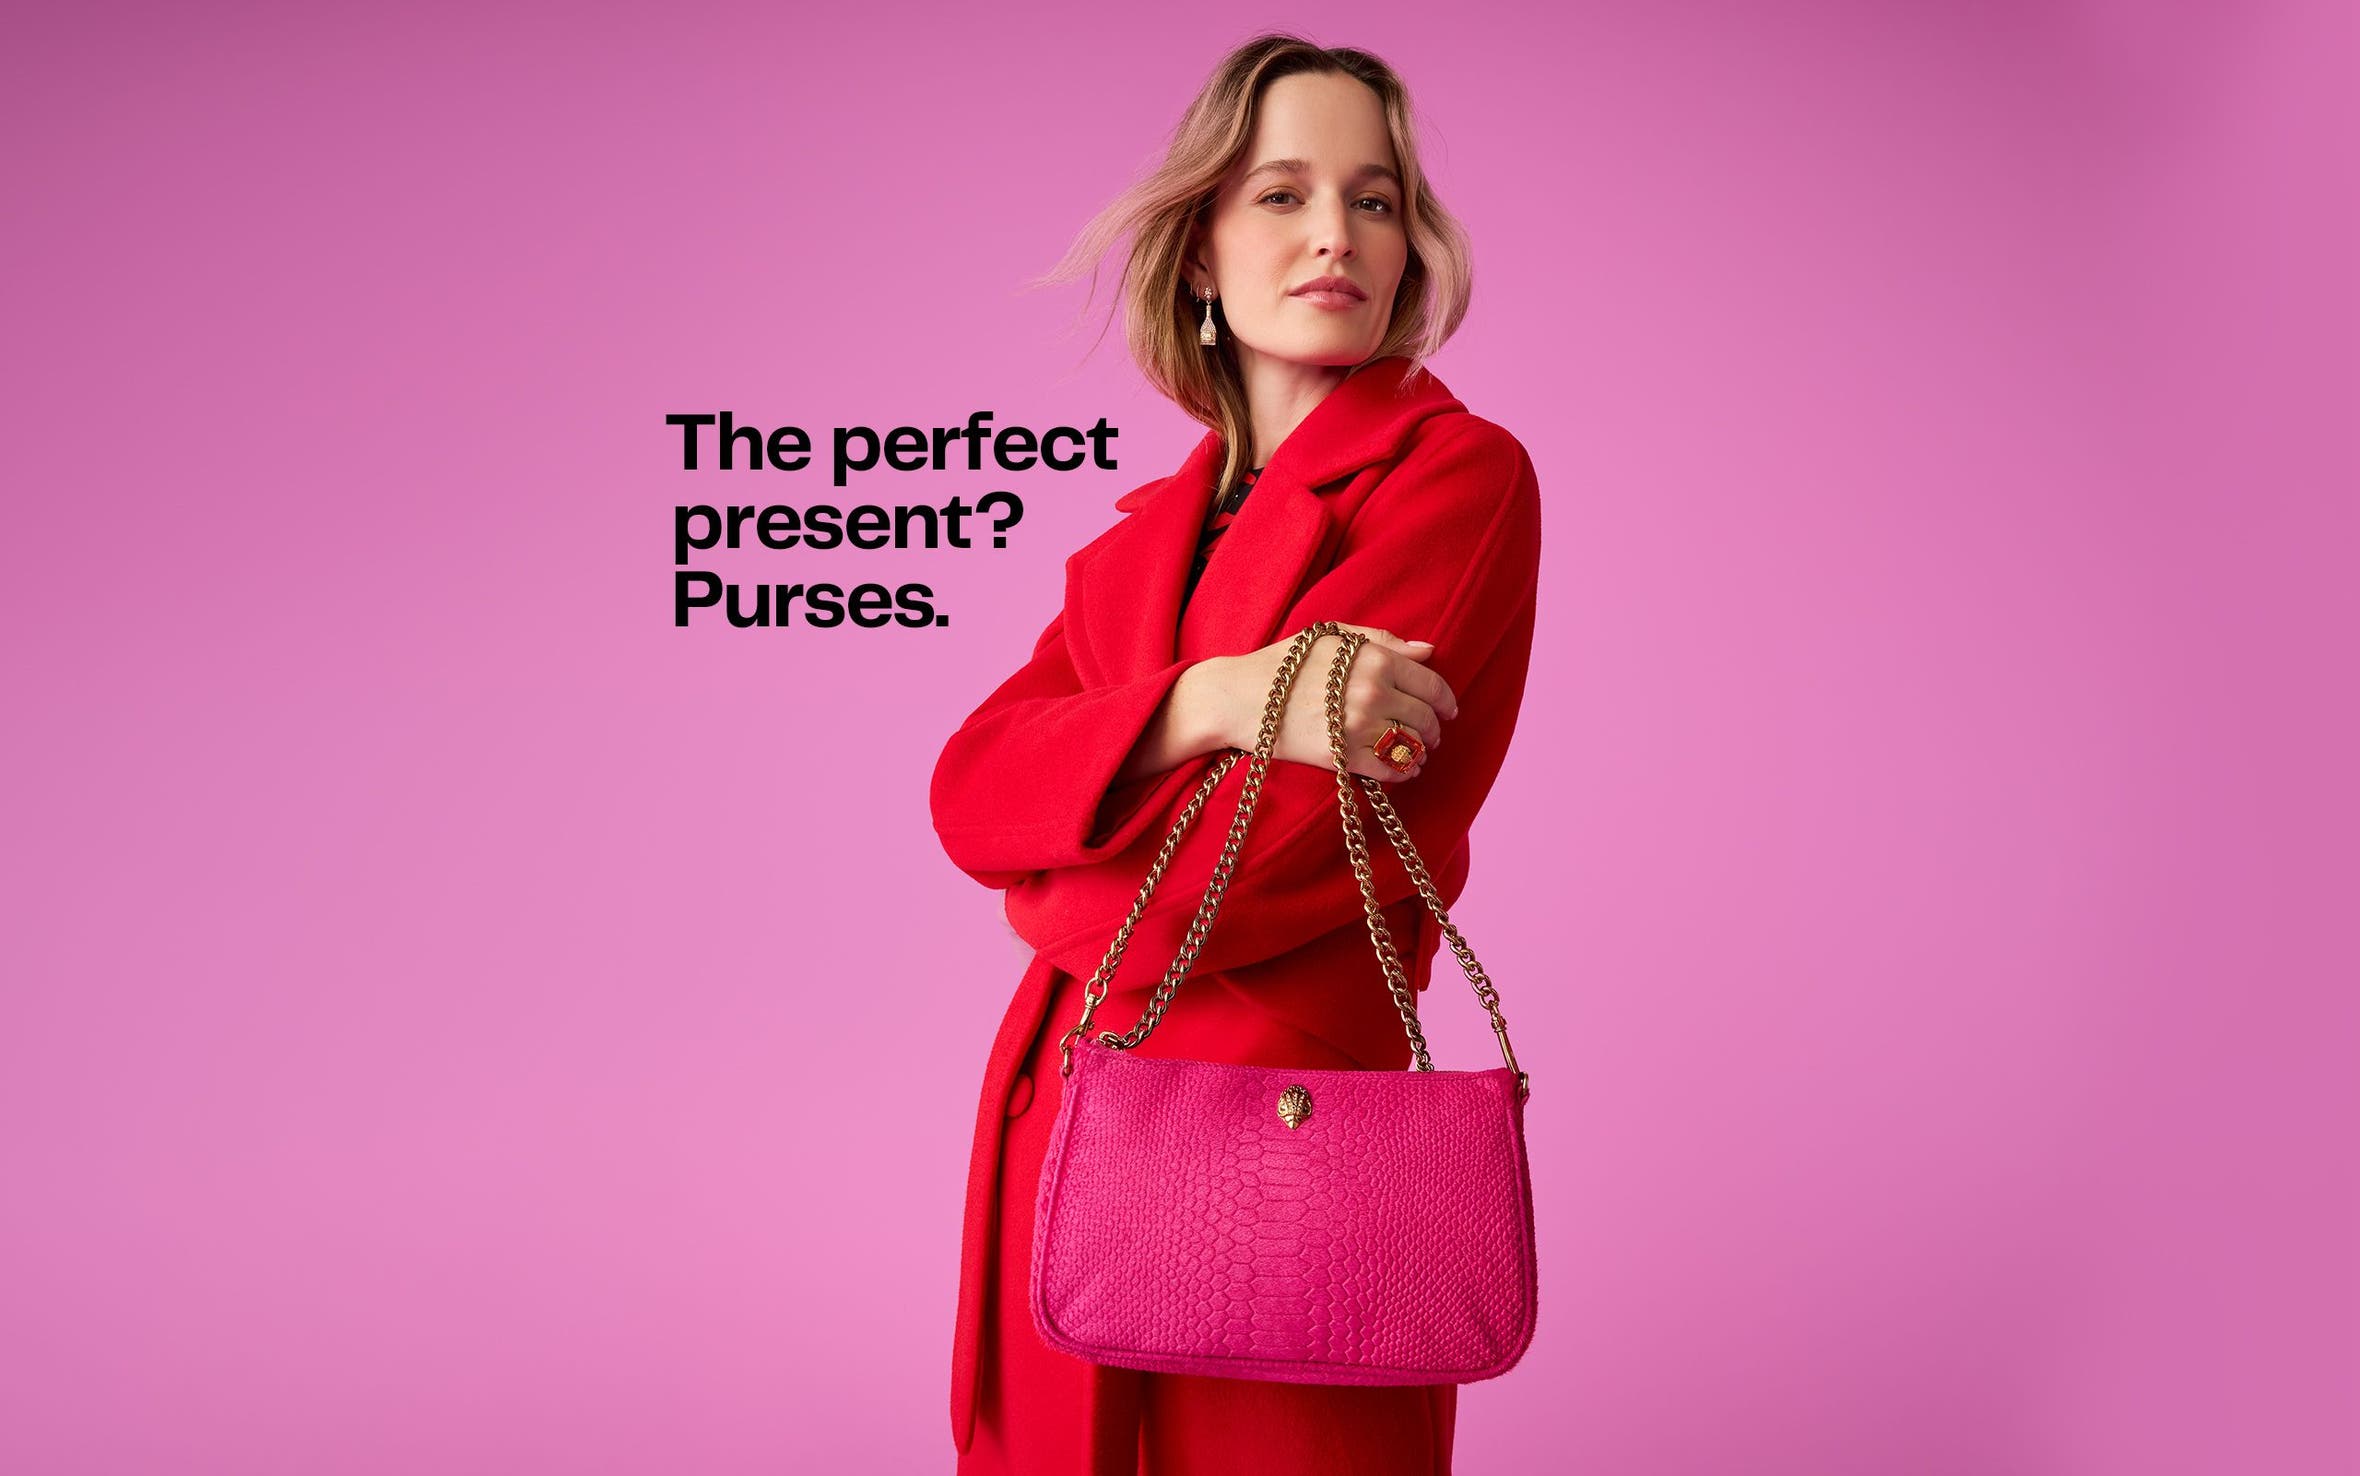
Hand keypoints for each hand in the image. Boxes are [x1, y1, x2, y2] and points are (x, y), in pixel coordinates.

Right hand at [1206, 624, 1460, 783]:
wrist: (1237, 698)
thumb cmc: (1282, 664)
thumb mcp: (1332, 637)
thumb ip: (1382, 640)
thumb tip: (1427, 651)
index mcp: (1374, 659)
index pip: (1431, 684)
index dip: (1445, 700)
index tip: (1448, 710)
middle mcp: (1373, 692)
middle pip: (1426, 718)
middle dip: (1434, 728)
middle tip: (1431, 734)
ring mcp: (1359, 726)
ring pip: (1412, 744)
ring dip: (1421, 751)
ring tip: (1417, 752)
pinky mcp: (1343, 756)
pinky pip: (1391, 769)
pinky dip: (1405, 771)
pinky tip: (1404, 769)